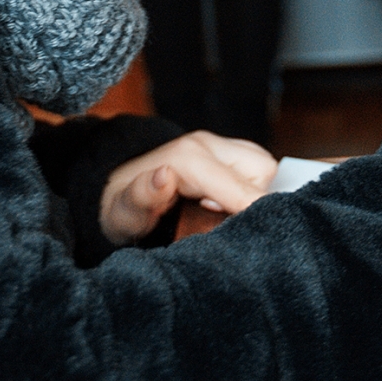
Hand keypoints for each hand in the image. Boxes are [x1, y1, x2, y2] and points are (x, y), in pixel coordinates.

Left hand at [99, 131, 278, 246]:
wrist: (116, 187)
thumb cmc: (124, 205)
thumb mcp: (124, 210)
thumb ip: (143, 196)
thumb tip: (163, 177)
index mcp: (189, 157)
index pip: (242, 188)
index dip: (248, 214)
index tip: (242, 236)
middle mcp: (208, 144)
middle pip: (262, 171)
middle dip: (250, 200)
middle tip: (219, 218)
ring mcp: (218, 145)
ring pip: (264, 167)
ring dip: (251, 193)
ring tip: (218, 211)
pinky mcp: (226, 151)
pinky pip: (256, 168)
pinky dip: (249, 187)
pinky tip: (223, 203)